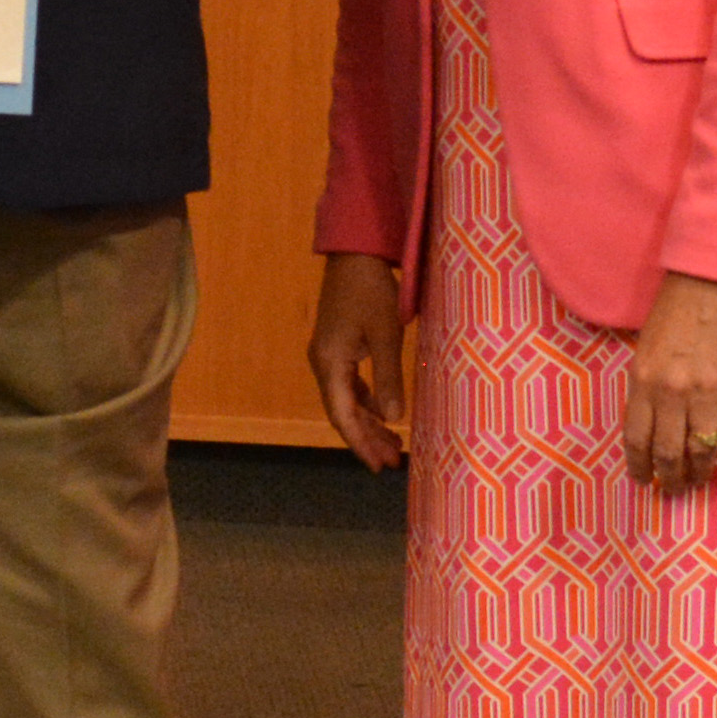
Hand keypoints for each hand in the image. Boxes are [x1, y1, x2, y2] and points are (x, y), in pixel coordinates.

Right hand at [308, 253, 407, 470]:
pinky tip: (383, 412)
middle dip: (367, 438)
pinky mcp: (338, 345)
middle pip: (343, 412)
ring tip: (393, 444)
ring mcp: (329, 354)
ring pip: (347, 399)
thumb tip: (394, 419)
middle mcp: (323, 363)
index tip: (378, 465)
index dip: (360, 443)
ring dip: (368, 422)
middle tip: (392, 462)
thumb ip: (388, 378)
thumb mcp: (386, 335)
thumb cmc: (372, 290)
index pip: (342, 415)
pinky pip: (350, 383)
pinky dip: (366, 401)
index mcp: (329, 363)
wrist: (355, 251)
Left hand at [623, 274, 716, 491]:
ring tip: (699, 481)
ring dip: (700, 472)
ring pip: (702, 449)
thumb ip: (645, 388)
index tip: (643, 481)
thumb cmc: (674, 311)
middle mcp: (672, 392)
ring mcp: (708, 391)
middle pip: (668, 452)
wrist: (712, 280)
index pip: (637, 439)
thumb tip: (650, 429)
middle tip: (673, 489)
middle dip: (669, 478)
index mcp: (643, 381)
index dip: (639, 467)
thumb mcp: (644, 350)